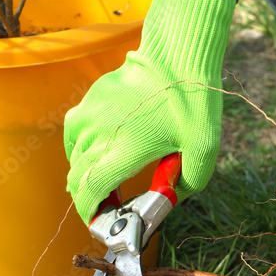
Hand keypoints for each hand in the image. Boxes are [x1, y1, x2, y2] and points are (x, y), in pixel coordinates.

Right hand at [64, 0, 237, 223]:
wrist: (177, 55)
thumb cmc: (192, 102)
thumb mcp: (203, 150)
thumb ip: (188, 182)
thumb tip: (170, 197)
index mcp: (125, 149)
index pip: (90, 190)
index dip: (89, 211)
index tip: (96, 221)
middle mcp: (100, 133)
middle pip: (77, 177)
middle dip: (87, 198)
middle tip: (107, 207)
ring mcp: (91, 114)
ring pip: (72, 156)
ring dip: (82, 174)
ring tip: (103, 181)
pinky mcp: (90, 100)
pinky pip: (73, 133)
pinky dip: (79, 150)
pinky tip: (96, 152)